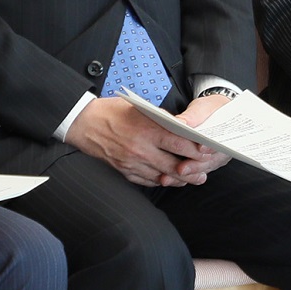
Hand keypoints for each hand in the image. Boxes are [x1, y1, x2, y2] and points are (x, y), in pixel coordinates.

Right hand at [67, 96, 215, 186]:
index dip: (197, 151)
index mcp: (147, 131)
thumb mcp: (141, 108)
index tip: (208, 152)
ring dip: (179, 180)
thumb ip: (163, 120)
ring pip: (162, 177)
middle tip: (204, 173)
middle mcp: (140, 149)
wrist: (82, 122)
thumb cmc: (112, 112)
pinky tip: (169, 179)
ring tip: (191, 179)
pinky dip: (160, 181)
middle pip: (174, 166)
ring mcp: (131, 163)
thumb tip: (183, 128)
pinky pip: (147, 181)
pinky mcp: (123, 171)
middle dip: (192, 171)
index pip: (180, 144)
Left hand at [168, 92, 235, 180]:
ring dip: (183, 176)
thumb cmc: (210, 109)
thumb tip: (180, 121)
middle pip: (210, 162)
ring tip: (167, 178)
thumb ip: (193, 116)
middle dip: (194, 166)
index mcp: (227, 136)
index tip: (200, 148)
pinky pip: (191, 174)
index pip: (221, 144)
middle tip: (181, 169)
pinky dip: (178, 178)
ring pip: (199, 171)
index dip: (211, 147)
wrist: (216, 113)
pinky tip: (164, 179)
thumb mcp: (203, 108)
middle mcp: (222, 151)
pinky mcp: (201, 164)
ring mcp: (212, 160)